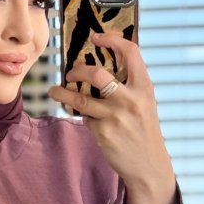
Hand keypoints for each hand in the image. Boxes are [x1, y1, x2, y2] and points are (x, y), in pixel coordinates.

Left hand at [47, 30, 174, 189]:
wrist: (148, 164)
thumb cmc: (143, 130)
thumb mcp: (145, 102)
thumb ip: (129, 84)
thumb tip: (98, 66)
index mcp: (144, 87)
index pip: (131, 53)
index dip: (112, 40)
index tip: (96, 38)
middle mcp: (130, 100)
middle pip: (96, 74)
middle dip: (77, 70)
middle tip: (69, 73)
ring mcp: (115, 117)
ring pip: (80, 98)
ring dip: (62, 93)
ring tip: (54, 91)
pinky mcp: (103, 134)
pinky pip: (84, 118)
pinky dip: (80, 115)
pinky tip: (81, 115)